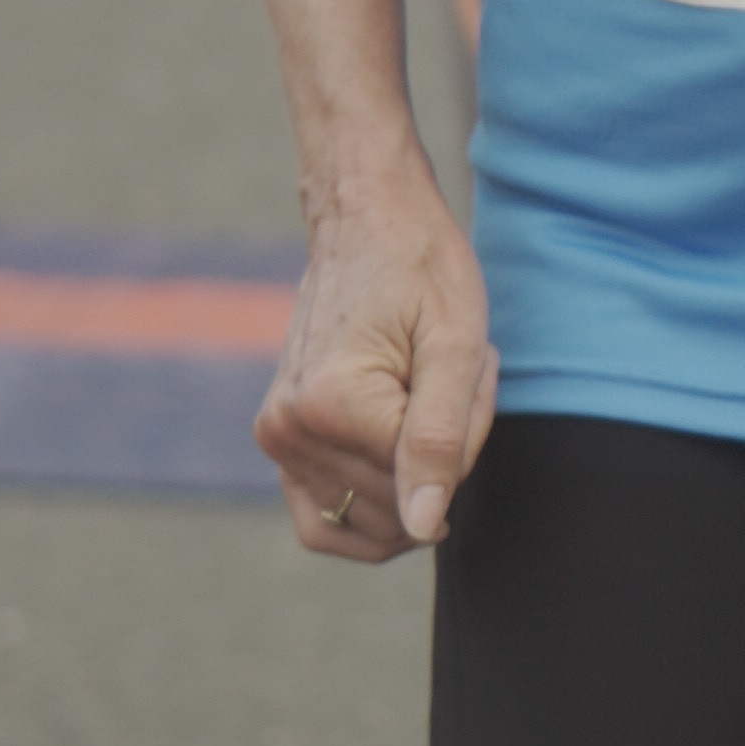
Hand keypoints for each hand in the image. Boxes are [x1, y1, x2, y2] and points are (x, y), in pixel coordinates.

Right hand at [256, 158, 496, 557]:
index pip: (430, 482)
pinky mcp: (276, 438)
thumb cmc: (420, 267)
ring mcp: (276, 437)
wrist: (363, 218)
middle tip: (445, 381)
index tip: (464, 374)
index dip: (468, 436)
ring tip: (418, 399)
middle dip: (443, 456)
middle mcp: (290, 430)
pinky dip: (367, 508)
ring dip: (410, 474)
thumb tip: (423, 527)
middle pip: (399, 507)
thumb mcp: (456, 345)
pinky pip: (320, 519)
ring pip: (369, 521)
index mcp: (334, 406)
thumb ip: (441, 441)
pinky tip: (393, 455)